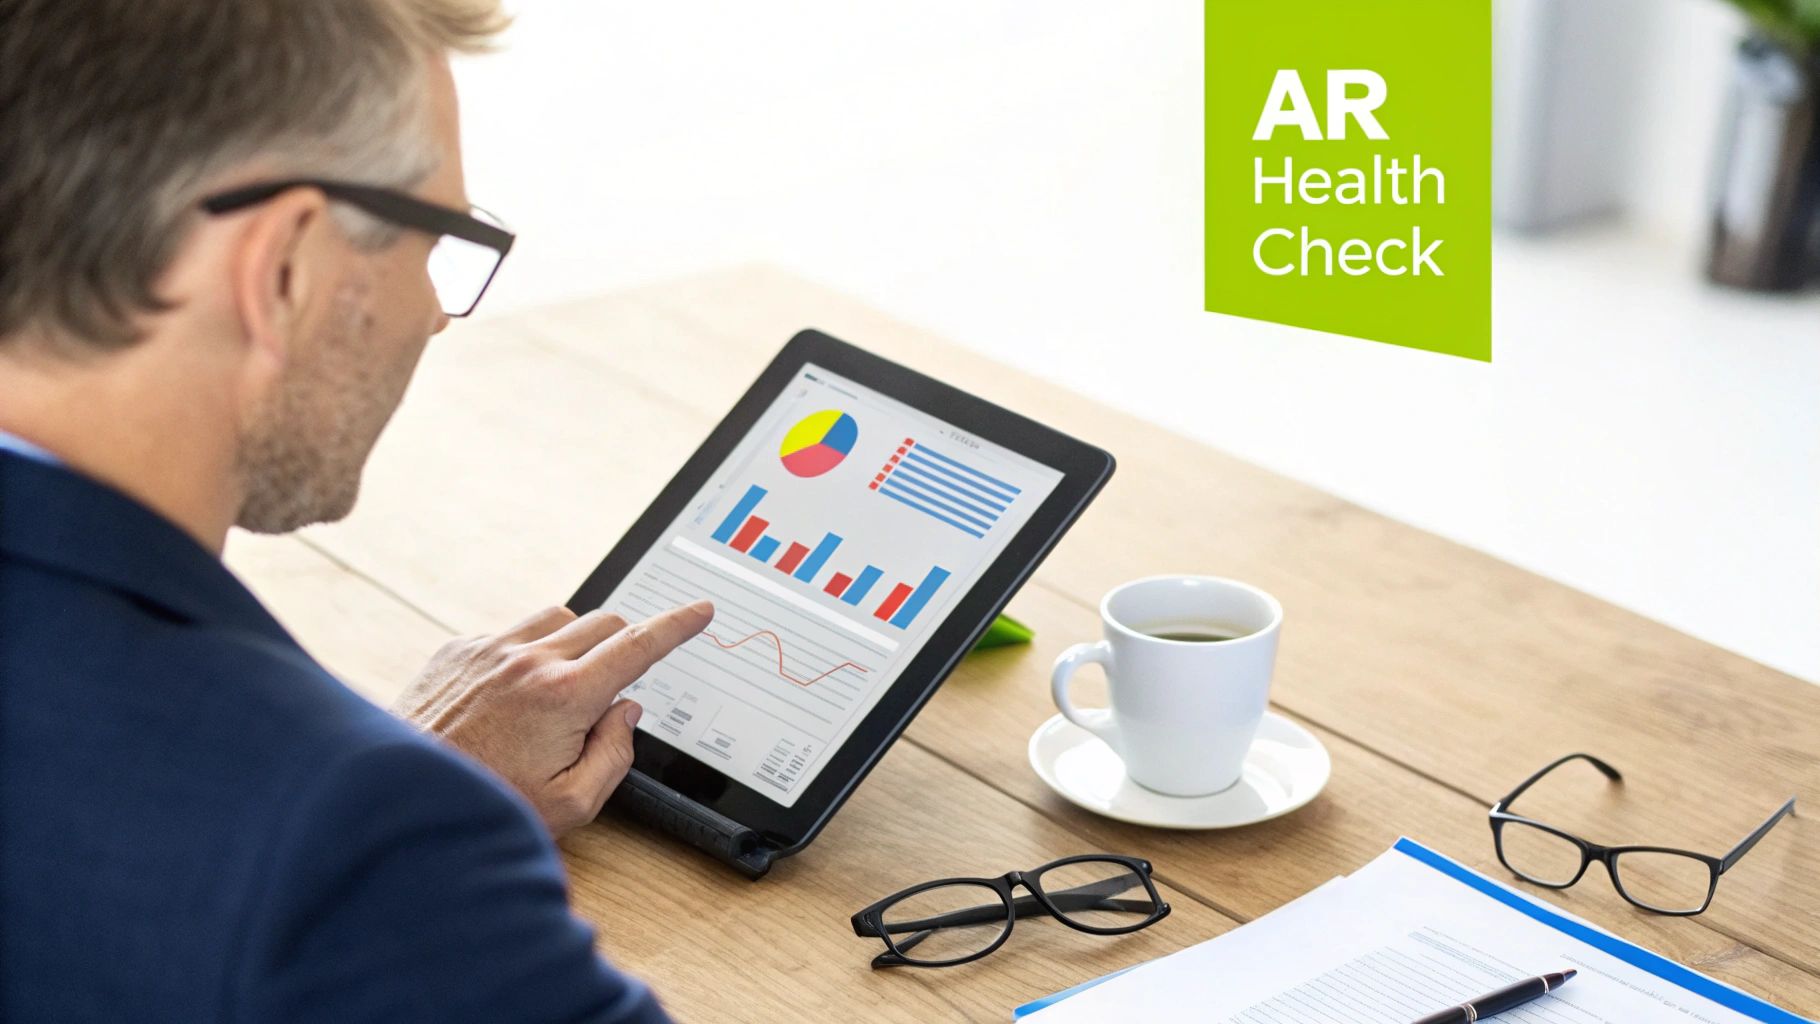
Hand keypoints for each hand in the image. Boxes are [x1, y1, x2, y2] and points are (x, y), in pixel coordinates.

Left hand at [392, 600, 712, 836]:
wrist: (398, 796)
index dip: (678, 625)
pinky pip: (510, 631)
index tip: (699, 611)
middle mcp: (528, 661)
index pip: (638, 645)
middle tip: (618, 683)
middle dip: (626, 642)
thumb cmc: (482, 804)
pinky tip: (516, 692)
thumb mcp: (570, 805)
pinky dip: (529, 649)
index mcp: (565, 697)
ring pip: (558, 618)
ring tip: (565, 688)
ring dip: (576, 641)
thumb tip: (627, 713)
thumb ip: (614, 755)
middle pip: (604, 622)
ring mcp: (488, 650)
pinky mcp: (456, 651)